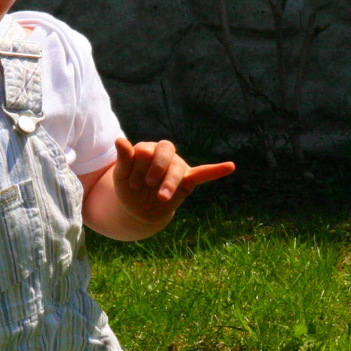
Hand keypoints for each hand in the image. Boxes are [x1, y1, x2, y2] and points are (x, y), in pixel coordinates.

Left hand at [112, 137, 235, 225]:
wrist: (139, 210)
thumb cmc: (129, 188)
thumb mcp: (121, 176)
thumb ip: (123, 159)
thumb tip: (120, 140)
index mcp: (147, 149)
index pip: (145, 150)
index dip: (138, 167)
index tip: (132, 185)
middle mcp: (164, 154)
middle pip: (165, 150)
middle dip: (156, 168)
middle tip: (147, 185)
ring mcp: (178, 166)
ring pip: (178, 168)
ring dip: (169, 182)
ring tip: (161, 197)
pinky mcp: (188, 180)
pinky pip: (204, 172)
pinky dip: (216, 170)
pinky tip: (230, 166)